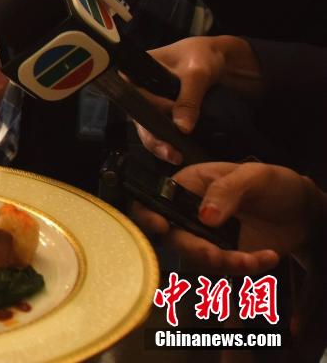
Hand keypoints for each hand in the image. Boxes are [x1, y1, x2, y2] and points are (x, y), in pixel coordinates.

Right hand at [130, 36, 262, 164]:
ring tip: (177, 156)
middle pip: (138, 117)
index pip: (133, 98)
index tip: (169, 125)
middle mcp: (138, 89)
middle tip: (171, 153)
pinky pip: (161, 127)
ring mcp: (150, 101)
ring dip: (161, 142)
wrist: (220, 57)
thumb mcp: (197, 74)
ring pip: (148, 126)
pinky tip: (180, 151)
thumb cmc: (203, 56)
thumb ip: (189, 99)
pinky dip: (169, 140)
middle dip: (153, 137)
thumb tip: (182, 129)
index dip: (147, 113)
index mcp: (135, 72)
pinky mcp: (163, 111)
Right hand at [133, 162, 323, 275]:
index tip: (161, 226)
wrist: (301, 212)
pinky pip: (223, 270)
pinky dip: (245, 270)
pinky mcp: (223, 257)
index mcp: (185, 187)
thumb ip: (226, 190)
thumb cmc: (271, 183)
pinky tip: (268, 257)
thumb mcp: (252, 177)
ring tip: (256, 257)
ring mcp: (205, 238)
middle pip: (174, 237)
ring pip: (198, 259)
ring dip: (225, 263)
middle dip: (194, 249)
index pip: (153, 200)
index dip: (148, 215)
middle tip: (217, 255)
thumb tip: (203, 216)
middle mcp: (188, 214)